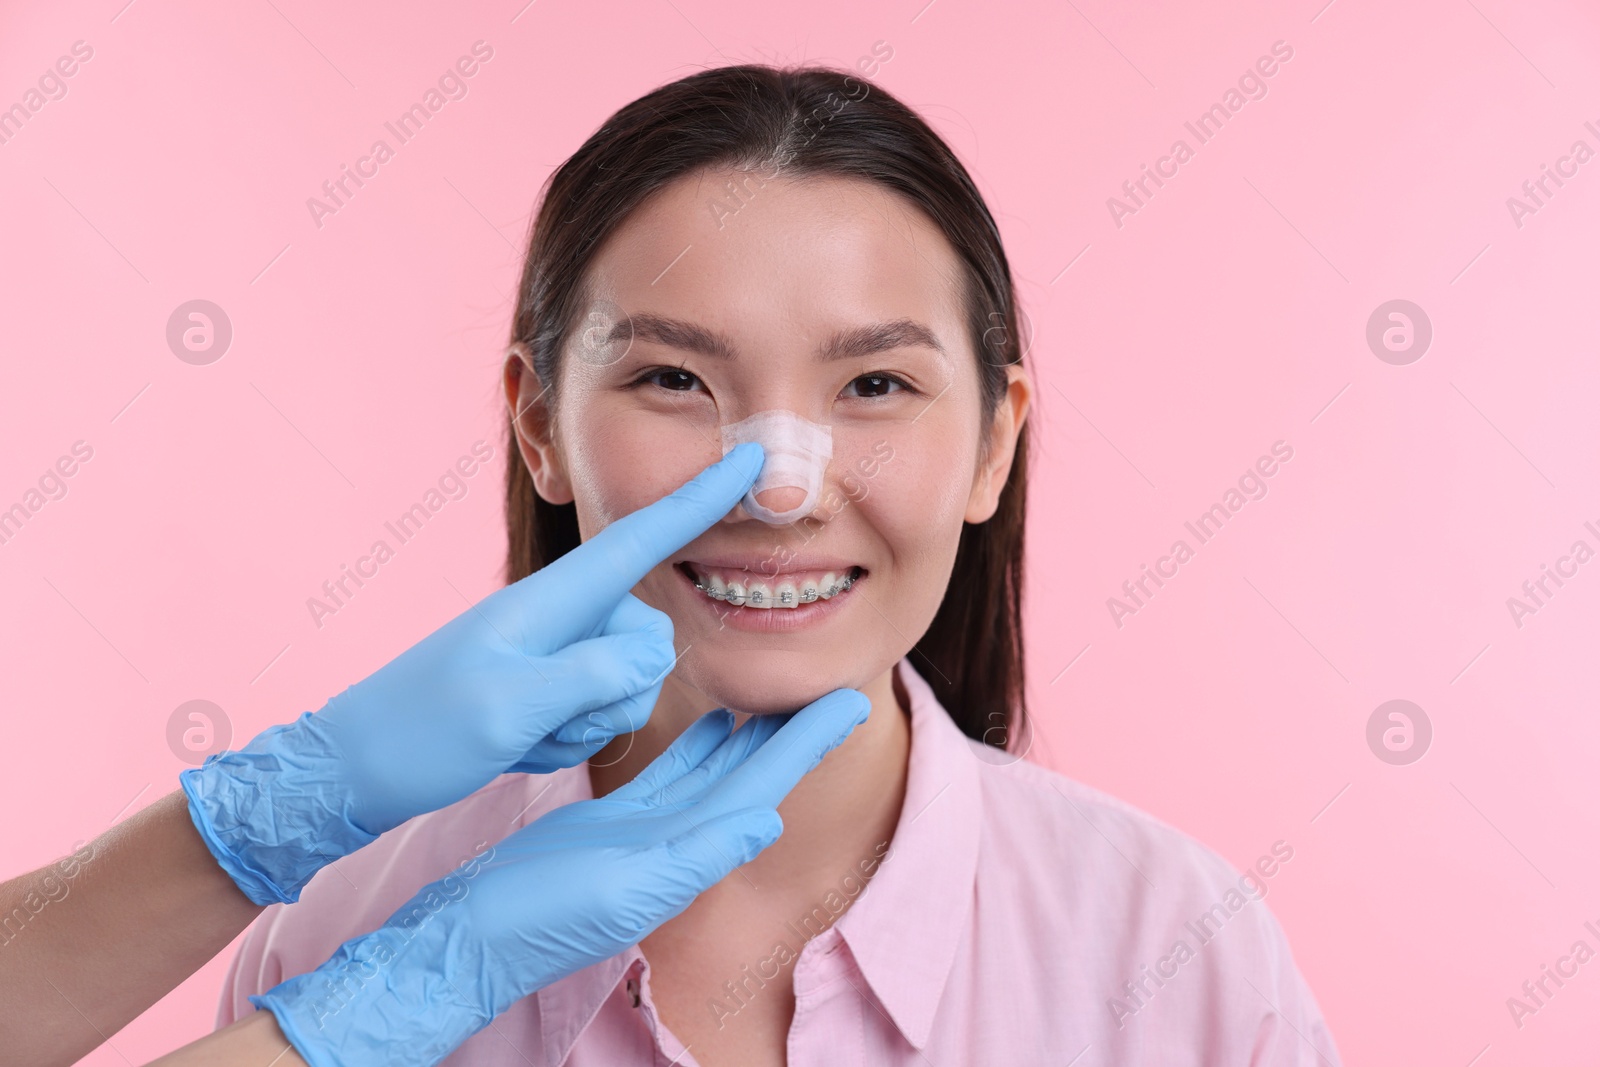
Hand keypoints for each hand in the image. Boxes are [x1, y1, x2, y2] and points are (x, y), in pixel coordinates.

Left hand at [180, 443, 766, 904]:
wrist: (353, 773)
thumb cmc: (419, 734)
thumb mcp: (508, 707)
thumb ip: (593, 674)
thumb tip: (656, 652)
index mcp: (546, 601)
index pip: (639, 540)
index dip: (699, 501)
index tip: (750, 458)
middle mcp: (557, 618)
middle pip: (647, 635)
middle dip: (618, 688)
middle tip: (548, 719)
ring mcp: (551, 655)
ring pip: (630, 681)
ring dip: (589, 722)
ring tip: (524, 735)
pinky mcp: (546, 691)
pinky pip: (599, 713)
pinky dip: (569, 739)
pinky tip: (520, 748)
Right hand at [251, 688, 870, 1066]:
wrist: (473, 937)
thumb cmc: (541, 921)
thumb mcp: (622, 889)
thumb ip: (695, 858)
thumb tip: (767, 824)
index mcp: (690, 855)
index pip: (764, 786)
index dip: (807, 746)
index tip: (854, 703)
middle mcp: (681, 843)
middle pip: (752, 774)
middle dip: (793, 735)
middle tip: (835, 687)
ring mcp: (650, 832)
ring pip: (717, 772)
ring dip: (751, 737)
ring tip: (782, 696)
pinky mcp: (617, 822)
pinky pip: (673, 776)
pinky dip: (699, 750)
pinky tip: (714, 723)